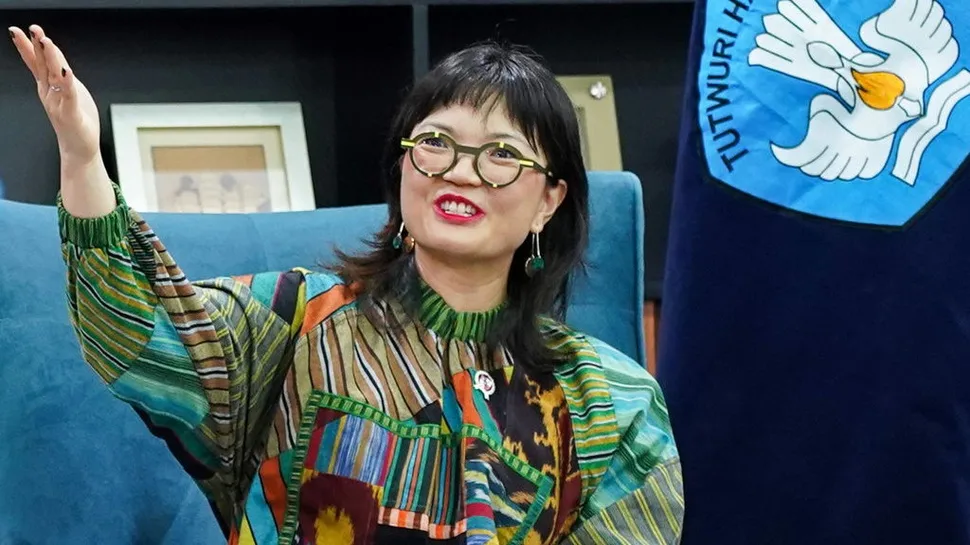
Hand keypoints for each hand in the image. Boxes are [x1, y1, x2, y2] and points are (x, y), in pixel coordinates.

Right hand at [9, 24, 100, 164]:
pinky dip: (67, 83)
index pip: (37, 63)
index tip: (20, 30)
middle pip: (42, 66)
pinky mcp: (71, 114)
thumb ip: (60, 72)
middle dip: (36, 47)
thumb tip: (54, 52)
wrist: (79, 148)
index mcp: (48, 87)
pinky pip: (69, 96)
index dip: (29, 46)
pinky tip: (66, 71)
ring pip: (54, 77)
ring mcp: (58, 103)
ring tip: (46, 42)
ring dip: (50, 59)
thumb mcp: (68, 89)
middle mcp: (49, 93)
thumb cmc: (76, 119)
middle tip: (32, 29)